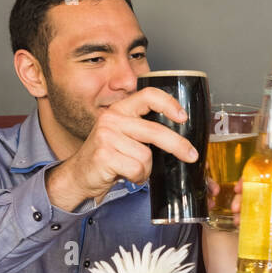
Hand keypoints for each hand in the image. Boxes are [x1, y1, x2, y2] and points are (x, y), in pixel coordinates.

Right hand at [46, 87, 198, 209]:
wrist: (80, 174)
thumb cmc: (108, 156)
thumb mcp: (125, 136)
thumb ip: (146, 132)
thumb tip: (183, 142)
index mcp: (121, 109)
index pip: (148, 95)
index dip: (169, 103)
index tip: (183, 116)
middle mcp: (112, 118)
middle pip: (155, 131)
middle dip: (178, 145)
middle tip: (191, 156)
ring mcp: (106, 136)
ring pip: (146, 156)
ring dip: (146, 169)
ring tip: (133, 168)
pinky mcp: (104, 155)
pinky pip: (136, 169)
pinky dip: (137, 177)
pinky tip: (126, 174)